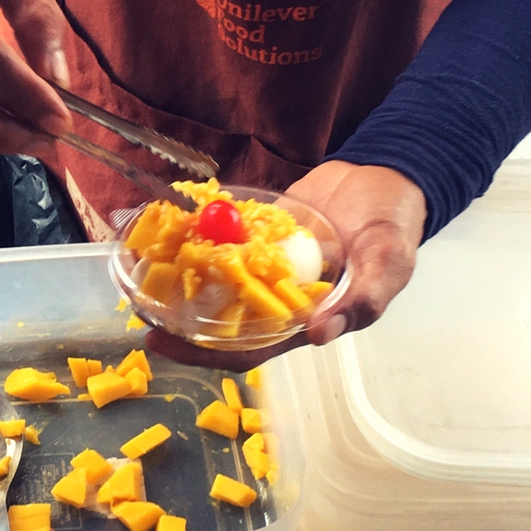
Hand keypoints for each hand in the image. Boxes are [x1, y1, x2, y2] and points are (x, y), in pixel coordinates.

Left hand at [146, 161, 427, 370]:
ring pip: (216, 280)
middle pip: (221, 320)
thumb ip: (362, 299)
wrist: (386, 176)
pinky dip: (198, 236)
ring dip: (181, 278)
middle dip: (180, 320)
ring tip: (139, 272)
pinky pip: (224, 240)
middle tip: (137, 310)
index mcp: (305, 319)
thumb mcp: (388, 263)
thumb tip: (319, 334)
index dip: (206, 354)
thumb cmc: (394, 227)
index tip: (167, 345)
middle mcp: (278, 297)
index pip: (249, 350)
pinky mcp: (258, 233)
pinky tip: (167, 229)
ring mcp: (265, 264)